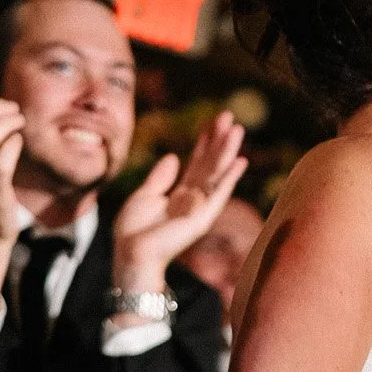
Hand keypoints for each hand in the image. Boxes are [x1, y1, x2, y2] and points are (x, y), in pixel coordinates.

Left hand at [111, 110, 247, 299]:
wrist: (131, 254)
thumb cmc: (133, 232)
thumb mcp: (144, 196)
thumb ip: (160, 178)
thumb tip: (174, 157)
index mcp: (180, 195)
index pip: (196, 164)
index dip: (203, 143)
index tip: (211, 122)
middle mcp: (194, 200)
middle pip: (210, 164)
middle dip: (218, 140)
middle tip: (228, 116)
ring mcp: (200, 209)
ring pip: (217, 174)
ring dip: (228, 152)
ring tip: (236, 129)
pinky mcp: (202, 218)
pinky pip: (219, 194)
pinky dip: (230, 177)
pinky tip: (240, 161)